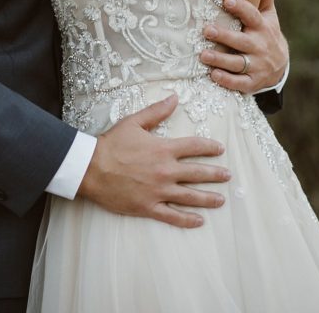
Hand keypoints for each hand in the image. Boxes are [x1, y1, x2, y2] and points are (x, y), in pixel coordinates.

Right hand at [78, 94, 229, 227]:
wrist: (91, 168)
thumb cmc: (112, 144)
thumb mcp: (134, 122)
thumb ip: (157, 111)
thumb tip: (175, 98)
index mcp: (163, 149)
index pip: (194, 147)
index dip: (209, 147)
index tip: (219, 149)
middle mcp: (165, 171)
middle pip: (197, 173)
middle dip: (215, 174)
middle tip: (228, 176)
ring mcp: (158, 191)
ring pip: (189, 196)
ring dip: (207, 198)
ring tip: (221, 200)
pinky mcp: (148, 207)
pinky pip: (172, 216)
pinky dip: (187, 220)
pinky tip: (199, 221)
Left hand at [199, 0, 288, 93]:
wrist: (280, 67)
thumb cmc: (267, 34)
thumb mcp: (269, 15)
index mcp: (263, 27)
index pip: (252, 15)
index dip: (241, 8)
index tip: (227, 0)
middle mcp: (260, 46)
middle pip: (242, 41)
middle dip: (225, 36)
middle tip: (207, 30)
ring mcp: (257, 65)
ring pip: (238, 63)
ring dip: (220, 59)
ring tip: (203, 55)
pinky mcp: (252, 82)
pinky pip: (239, 83)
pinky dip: (227, 80)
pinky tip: (213, 75)